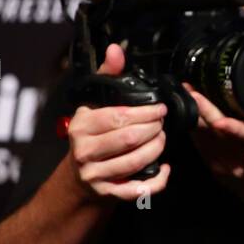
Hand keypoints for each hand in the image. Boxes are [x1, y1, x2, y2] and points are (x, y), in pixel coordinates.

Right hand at [67, 43, 171, 200]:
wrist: (78, 179)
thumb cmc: (92, 137)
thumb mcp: (94, 105)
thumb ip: (108, 76)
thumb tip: (116, 49)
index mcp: (81, 126)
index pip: (118, 117)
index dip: (146, 112)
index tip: (160, 109)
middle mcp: (84, 151)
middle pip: (130, 138)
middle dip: (154, 129)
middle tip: (162, 124)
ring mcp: (95, 174)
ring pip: (136, 161)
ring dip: (157, 149)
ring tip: (162, 139)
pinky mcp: (107, 194)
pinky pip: (139, 189)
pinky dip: (158, 179)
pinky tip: (165, 168)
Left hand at [184, 83, 243, 203]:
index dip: (232, 128)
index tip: (220, 120)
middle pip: (219, 133)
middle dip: (205, 111)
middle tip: (194, 93)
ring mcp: (229, 162)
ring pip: (205, 137)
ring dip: (195, 115)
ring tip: (188, 95)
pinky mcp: (215, 166)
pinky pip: (200, 145)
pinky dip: (195, 128)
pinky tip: (192, 113)